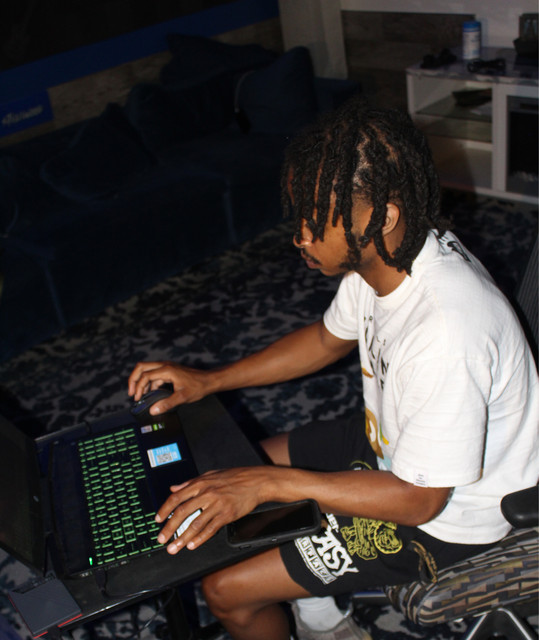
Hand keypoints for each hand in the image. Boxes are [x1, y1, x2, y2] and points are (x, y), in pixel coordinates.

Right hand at [127, 361, 213, 413]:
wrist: (209, 380)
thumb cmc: (198, 386)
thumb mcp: (182, 397)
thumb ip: (167, 404)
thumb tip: (153, 410)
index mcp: (167, 370)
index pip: (145, 376)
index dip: (138, 387)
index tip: (136, 398)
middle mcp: (165, 366)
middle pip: (141, 367)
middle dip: (133, 379)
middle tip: (131, 392)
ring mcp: (167, 367)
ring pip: (147, 370)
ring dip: (141, 381)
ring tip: (139, 395)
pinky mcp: (169, 371)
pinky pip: (154, 374)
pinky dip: (149, 383)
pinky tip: (150, 393)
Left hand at [154, 467, 269, 553]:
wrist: (256, 481)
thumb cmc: (234, 477)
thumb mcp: (210, 474)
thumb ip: (190, 482)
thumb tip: (174, 488)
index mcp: (200, 483)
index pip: (177, 497)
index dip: (165, 509)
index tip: (158, 520)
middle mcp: (207, 493)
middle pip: (182, 512)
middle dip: (170, 528)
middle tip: (162, 539)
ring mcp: (217, 505)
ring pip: (195, 524)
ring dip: (182, 538)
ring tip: (174, 547)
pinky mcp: (227, 515)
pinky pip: (211, 529)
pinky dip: (200, 539)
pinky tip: (192, 545)